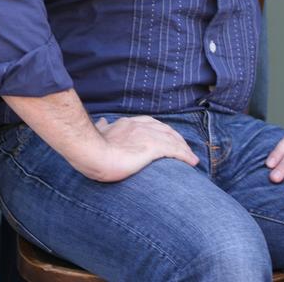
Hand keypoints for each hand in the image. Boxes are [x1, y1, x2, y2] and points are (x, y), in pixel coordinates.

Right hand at [83, 115, 198, 181]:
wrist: (92, 152)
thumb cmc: (92, 147)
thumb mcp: (99, 132)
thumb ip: (103, 127)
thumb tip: (103, 121)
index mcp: (127, 124)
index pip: (151, 124)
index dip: (162, 132)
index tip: (169, 140)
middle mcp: (139, 125)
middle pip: (165, 130)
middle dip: (177, 139)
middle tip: (185, 150)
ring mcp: (146, 135)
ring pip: (172, 139)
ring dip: (184, 148)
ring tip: (192, 158)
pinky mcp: (152, 147)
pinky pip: (174, 150)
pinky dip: (185, 155)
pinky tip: (192, 162)